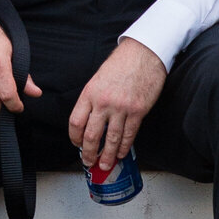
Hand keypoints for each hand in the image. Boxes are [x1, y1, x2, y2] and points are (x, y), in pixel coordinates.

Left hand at [69, 36, 165, 171]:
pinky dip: (124, 147)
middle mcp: (103, 102)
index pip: (76, 122)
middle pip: (91, 135)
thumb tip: (89, 120)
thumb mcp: (98, 78)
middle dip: (89, 153)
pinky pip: (129, 135)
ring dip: (107, 156)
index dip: (74, 137)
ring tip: (104, 164)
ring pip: (111, 139)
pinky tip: (121, 153)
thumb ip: (92, 99)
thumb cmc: (121, 63)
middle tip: (88, 161)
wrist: (143, 53)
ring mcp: (121, 108)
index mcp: (90, 93)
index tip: (77, 144)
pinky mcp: (137, 111)